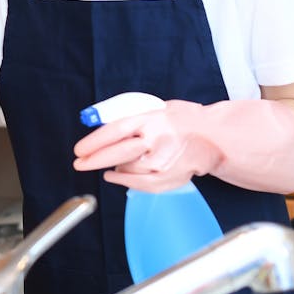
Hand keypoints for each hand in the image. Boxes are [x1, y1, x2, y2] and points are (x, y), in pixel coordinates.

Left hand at [74, 100, 221, 192]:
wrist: (215, 136)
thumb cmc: (182, 121)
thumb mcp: (155, 109)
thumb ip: (130, 118)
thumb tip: (99, 124)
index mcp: (152, 118)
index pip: (116, 131)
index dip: (95, 142)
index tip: (79, 150)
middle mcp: (158, 139)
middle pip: (119, 152)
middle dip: (95, 160)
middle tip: (79, 163)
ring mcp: (165, 159)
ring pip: (128, 168)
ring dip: (114, 167)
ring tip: (110, 162)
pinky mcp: (170, 176)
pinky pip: (139, 183)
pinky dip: (123, 180)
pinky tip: (113, 175)